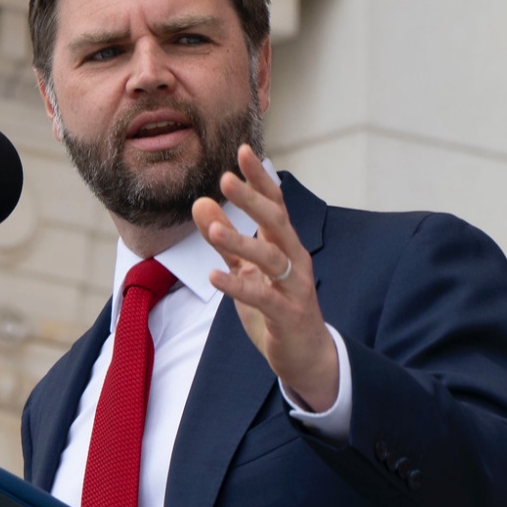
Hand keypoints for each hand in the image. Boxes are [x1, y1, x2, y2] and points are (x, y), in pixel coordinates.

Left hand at [191, 145, 338, 410]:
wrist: (306, 356)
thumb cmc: (276, 307)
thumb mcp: (245, 269)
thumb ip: (225, 238)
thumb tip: (200, 202)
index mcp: (284, 245)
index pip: (274, 204)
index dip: (259, 178)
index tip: (242, 150)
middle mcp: (294, 259)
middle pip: (276, 222)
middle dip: (252, 199)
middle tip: (226, 178)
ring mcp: (294, 287)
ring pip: (270, 258)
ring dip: (240, 242)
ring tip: (212, 230)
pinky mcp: (288, 315)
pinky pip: (263, 297)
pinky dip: (238, 286)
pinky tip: (214, 277)